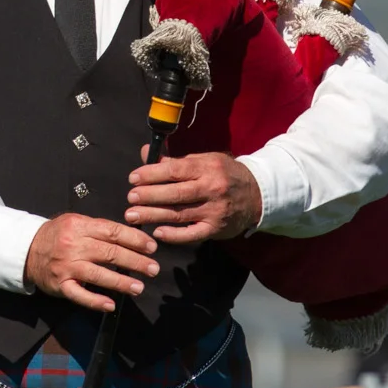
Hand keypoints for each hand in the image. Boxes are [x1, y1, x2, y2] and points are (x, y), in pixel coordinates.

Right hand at [24, 214, 159, 312]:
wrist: (28, 250)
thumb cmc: (58, 235)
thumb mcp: (76, 222)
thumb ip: (99, 228)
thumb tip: (131, 236)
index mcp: (79, 226)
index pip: (112, 232)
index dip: (135, 239)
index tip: (152, 247)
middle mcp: (73, 246)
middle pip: (109, 253)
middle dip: (135, 261)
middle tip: (153, 268)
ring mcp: (66, 267)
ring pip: (98, 275)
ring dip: (121, 282)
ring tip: (139, 287)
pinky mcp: (60, 285)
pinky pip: (80, 295)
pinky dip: (95, 301)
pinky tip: (110, 304)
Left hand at [125, 149, 261, 242]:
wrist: (257, 194)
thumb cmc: (224, 174)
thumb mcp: (204, 160)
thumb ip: (175, 160)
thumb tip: (145, 152)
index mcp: (207, 168)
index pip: (175, 170)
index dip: (152, 174)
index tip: (133, 178)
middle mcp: (211, 189)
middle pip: (175, 193)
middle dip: (149, 195)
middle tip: (130, 198)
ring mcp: (214, 211)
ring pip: (179, 214)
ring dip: (153, 215)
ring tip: (133, 216)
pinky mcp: (216, 229)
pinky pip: (191, 234)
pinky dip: (174, 235)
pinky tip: (157, 232)